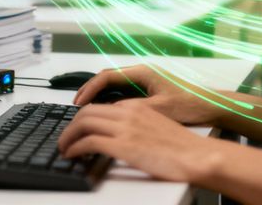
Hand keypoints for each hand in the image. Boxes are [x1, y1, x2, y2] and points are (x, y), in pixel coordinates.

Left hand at [56, 102, 219, 182]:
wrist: (197, 156)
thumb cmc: (184, 147)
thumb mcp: (158, 127)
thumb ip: (138, 125)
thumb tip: (123, 135)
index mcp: (137, 107)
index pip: (101, 105)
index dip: (84, 115)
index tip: (76, 126)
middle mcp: (129, 112)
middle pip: (88, 111)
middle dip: (70, 125)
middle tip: (64, 138)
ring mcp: (125, 128)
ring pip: (83, 123)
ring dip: (68, 136)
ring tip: (63, 147)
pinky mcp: (123, 145)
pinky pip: (88, 142)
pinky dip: (75, 147)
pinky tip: (71, 155)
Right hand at [73, 65, 224, 125]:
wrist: (212, 105)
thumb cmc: (190, 104)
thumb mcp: (158, 109)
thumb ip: (133, 109)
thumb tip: (111, 111)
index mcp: (143, 72)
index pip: (108, 76)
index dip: (90, 89)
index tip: (79, 102)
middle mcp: (143, 73)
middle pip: (109, 79)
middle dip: (91, 91)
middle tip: (77, 106)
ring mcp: (146, 81)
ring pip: (116, 86)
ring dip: (101, 96)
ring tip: (87, 110)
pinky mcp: (150, 89)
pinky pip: (125, 92)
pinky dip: (112, 100)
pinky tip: (108, 113)